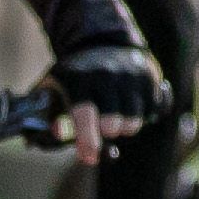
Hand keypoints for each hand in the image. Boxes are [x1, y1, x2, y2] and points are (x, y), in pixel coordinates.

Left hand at [47, 34, 164, 164]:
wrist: (103, 42)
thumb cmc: (74, 78)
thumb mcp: (52, 89)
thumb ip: (49, 116)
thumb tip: (58, 134)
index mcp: (78, 77)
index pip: (84, 113)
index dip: (87, 139)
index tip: (89, 157)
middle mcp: (106, 74)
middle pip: (112, 124)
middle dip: (105, 133)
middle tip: (100, 126)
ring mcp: (130, 74)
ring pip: (133, 122)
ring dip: (123, 127)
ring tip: (114, 114)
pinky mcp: (149, 77)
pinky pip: (150, 113)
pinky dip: (140, 116)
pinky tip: (129, 104)